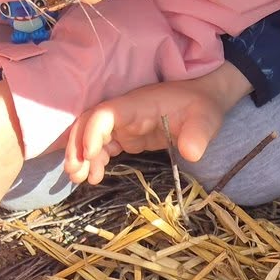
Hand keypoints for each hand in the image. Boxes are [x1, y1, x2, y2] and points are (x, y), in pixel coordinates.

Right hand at [63, 65, 251, 185]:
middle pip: (88, 123)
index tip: (90, 154)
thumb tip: (191, 153)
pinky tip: (93, 176)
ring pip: (91, 136)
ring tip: (79, 179)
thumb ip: (198, 134)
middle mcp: (124, 113)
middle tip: (74, 173)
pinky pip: (103, 146)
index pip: (106, 113)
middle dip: (76, 146)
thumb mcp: (205, 119)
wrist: (204, 100)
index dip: (93, 132)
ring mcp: (123, 124)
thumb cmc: (202, 106)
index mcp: (138, 105)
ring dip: (81, 156)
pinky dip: (94, 160)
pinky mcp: (127, 136)